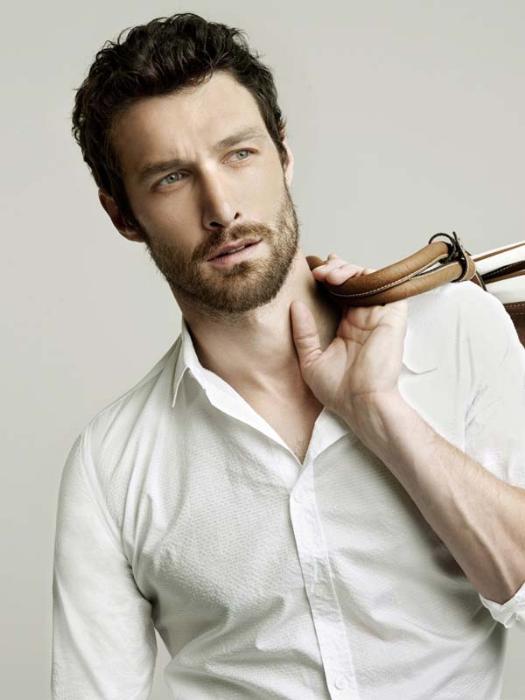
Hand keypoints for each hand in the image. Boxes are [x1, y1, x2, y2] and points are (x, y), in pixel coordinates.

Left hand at [290, 253, 407, 419]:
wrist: (360, 403)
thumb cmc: (339, 391)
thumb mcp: (310, 360)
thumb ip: (303, 333)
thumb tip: (295, 305)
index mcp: (347, 328)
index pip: (339, 293)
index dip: (328, 277)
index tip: (313, 270)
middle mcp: (363, 319)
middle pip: (353, 280)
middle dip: (335, 269)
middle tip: (318, 273)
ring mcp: (378, 315)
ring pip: (367, 277)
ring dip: (346, 269)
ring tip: (328, 275)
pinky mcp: (392, 315)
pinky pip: (385, 285)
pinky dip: (366, 275)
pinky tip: (344, 279)